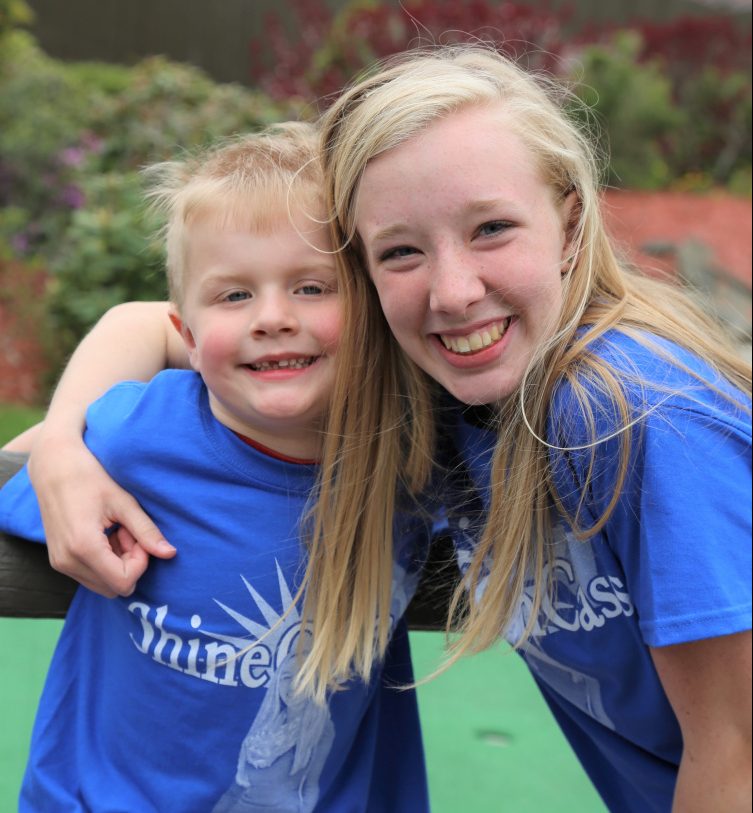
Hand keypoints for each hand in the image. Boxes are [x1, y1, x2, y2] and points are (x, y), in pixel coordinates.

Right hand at [27, 435, 175, 596]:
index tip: (137, 535)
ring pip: (102, 584)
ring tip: (116, 530)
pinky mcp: (58, 561)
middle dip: (129, 564)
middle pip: (114, 588)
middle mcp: (67, 561)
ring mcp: (60, 563)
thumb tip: (170, 554)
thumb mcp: (124, 503)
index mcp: (83, 547)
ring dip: (117, 563)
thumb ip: (147, 531)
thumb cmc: (90, 478)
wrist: (53, 467)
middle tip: (128, 532)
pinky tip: (105, 534)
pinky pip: (90, 575)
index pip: (123, 581)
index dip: (140, 562)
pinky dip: (104, 561)